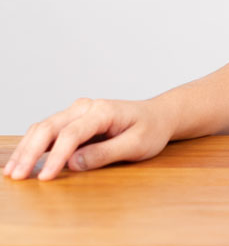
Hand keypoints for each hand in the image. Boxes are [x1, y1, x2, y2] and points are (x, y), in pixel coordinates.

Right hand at [2, 97, 175, 180]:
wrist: (158, 116)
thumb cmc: (151, 129)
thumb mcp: (136, 145)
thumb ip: (105, 153)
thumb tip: (73, 163)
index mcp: (104, 111)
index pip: (73, 133)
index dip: (56, 156)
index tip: (45, 178)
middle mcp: (87, 107)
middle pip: (51, 126)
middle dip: (31, 151)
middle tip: (18, 176)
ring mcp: (79, 112)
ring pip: (45, 126)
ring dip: (27, 148)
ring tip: (13, 171)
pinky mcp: (74, 120)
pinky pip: (49, 130)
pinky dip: (33, 144)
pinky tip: (22, 160)